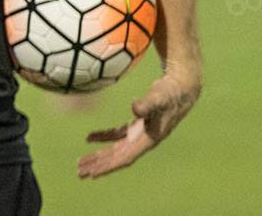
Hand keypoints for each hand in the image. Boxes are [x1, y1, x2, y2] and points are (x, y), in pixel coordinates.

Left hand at [77, 71, 200, 178]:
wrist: (181, 88)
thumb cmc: (169, 94)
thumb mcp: (158, 98)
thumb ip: (146, 104)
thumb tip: (134, 108)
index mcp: (147, 140)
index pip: (124, 158)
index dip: (108, 166)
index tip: (93, 174)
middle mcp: (142, 140)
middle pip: (117, 157)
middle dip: (99, 165)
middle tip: (80, 172)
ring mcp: (139, 133)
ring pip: (115, 148)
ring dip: (99, 155)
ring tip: (81, 163)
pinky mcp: (137, 124)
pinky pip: (116, 135)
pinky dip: (103, 137)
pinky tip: (89, 138)